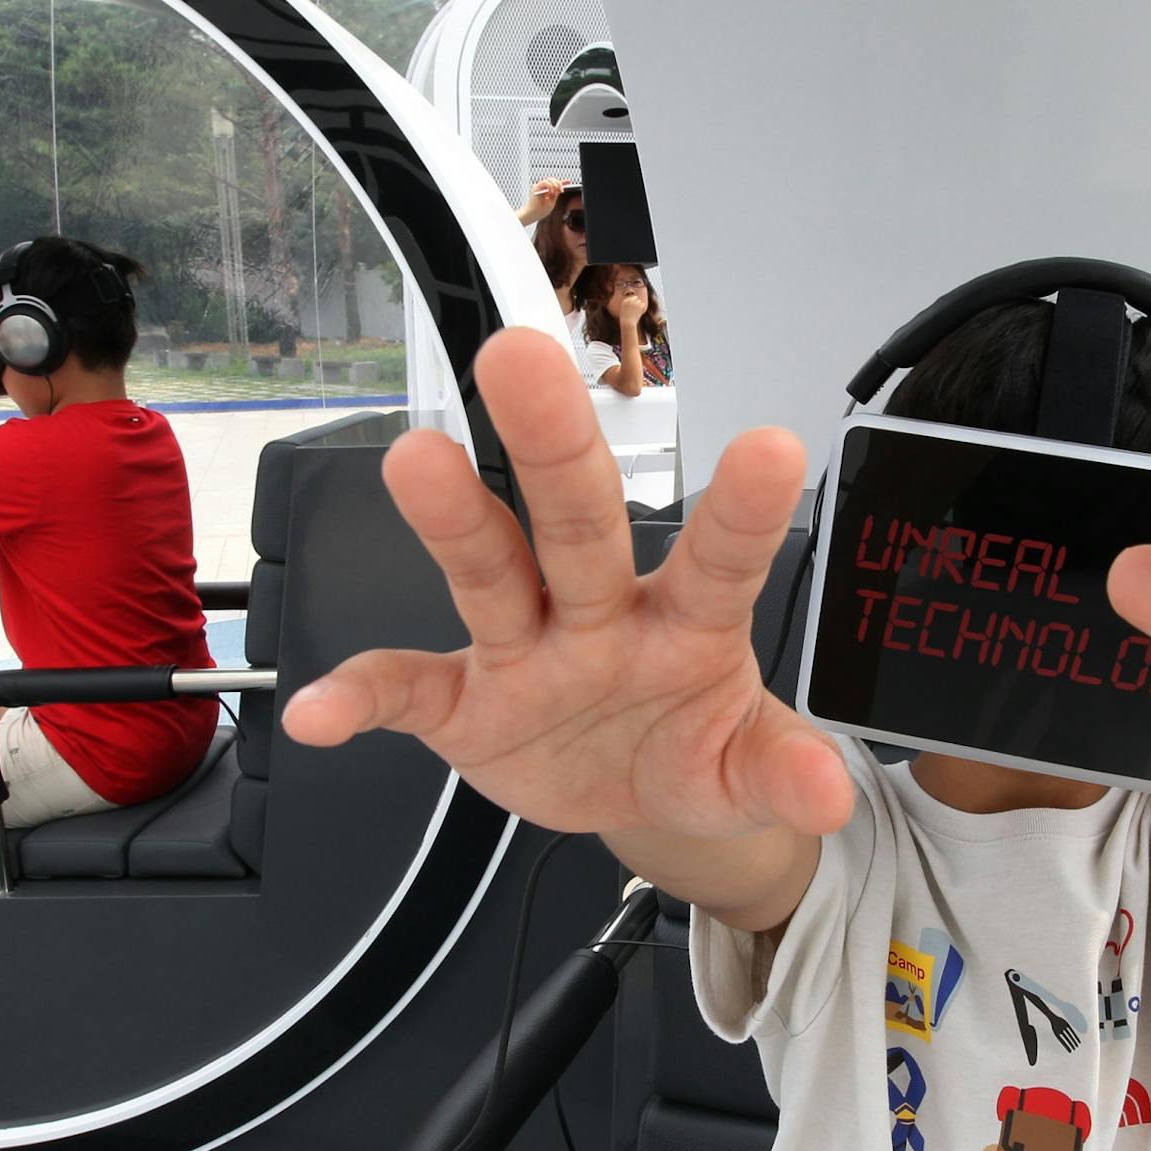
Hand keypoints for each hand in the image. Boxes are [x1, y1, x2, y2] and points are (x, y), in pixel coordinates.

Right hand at [281, 329, 850, 840]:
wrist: (634, 793)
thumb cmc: (694, 744)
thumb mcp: (744, 767)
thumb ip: (779, 769)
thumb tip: (830, 789)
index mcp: (686, 621)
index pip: (717, 560)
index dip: (742, 512)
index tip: (772, 448)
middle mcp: (599, 612)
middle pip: (579, 523)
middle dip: (555, 445)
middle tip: (522, 357)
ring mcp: (526, 649)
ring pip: (489, 571)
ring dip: (452, 519)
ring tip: (418, 464)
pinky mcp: (464, 702)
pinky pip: (406, 690)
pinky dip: (361, 697)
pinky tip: (320, 710)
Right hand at [517, 177, 569, 225]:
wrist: (534, 214)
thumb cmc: (541, 210)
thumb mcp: (552, 201)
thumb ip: (556, 194)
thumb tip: (560, 188)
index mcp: (547, 191)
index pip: (555, 184)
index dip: (563, 182)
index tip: (569, 181)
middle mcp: (543, 188)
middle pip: (552, 180)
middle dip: (559, 184)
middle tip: (561, 190)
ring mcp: (539, 187)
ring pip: (549, 179)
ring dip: (554, 185)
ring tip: (555, 191)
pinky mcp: (536, 187)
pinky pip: (544, 182)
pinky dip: (549, 186)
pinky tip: (551, 191)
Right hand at [609, 287, 647, 323]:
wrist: (627, 323)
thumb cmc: (625, 319)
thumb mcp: (624, 311)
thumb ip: (628, 306)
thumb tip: (633, 303)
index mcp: (625, 301)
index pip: (630, 298)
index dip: (632, 302)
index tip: (632, 308)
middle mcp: (630, 300)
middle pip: (636, 298)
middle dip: (636, 303)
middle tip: (635, 310)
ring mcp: (635, 303)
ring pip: (640, 301)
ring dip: (639, 306)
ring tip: (636, 312)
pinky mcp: (640, 306)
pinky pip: (643, 305)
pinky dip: (642, 308)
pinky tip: (639, 313)